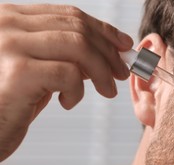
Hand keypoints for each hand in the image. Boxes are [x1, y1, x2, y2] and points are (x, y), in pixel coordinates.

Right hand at [0, 3, 132, 161]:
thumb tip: (106, 53)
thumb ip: (63, 55)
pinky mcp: (18, 72)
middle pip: (78, 28)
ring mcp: (10, 45)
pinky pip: (68, 74)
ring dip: (102, 71)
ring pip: (79, 46)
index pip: (69, 15)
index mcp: (11, 18)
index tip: (124, 46)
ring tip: (107, 90)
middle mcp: (7, 24)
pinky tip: (67, 102)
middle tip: (122, 73)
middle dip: (109, 52)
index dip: (103, 30)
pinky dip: (77, 91)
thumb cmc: (7, 102)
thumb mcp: (37, 69)